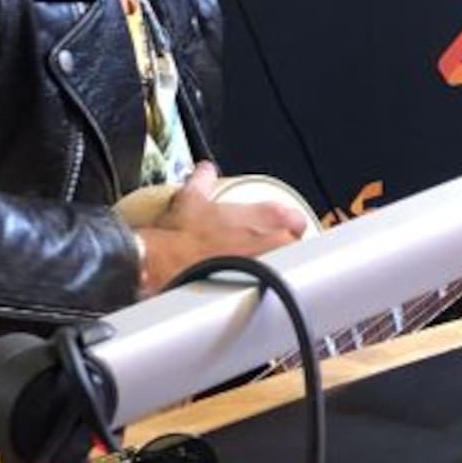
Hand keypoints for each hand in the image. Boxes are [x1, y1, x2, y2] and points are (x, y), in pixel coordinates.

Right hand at [135, 162, 308, 293]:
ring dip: (276, 268)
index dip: (286, 228)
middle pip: (296, 247)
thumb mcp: (192, 198)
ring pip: (289, 269)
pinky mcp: (262, 289)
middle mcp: (278, 239)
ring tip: (256, 273)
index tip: (273, 232)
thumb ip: (204, 180)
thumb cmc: (181, 235)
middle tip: (261, 253)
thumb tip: (205, 171)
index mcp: (270, 215)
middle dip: (282, 249)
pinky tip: (253, 290)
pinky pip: (275, 290)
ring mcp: (273, 265)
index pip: (297, 221)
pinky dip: (267, 289)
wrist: (164, 265)